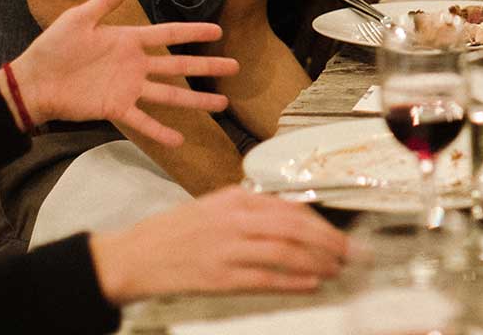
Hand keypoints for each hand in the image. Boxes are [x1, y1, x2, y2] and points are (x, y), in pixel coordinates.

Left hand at [6, 0, 237, 145]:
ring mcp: (128, 89)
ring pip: (169, 94)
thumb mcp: (77, 18)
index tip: (217, 31)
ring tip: (222, 104)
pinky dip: (161, 130)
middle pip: (178, 66)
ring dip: (195, 101)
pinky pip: (143, 120)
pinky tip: (180, 138)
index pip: (167, 34)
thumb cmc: (52, 48)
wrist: (33, 81)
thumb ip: (103, 2)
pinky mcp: (116, 108)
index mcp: (127, 41)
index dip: (192, 32)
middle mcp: (134, 66)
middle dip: (206, 66)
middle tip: (234, 66)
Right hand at [90, 185, 351, 301]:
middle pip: (294, 227)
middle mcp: (234, 219)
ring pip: (285, 252)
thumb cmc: (173, 232)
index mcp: (235, 199)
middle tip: (350, 252)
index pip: (289, 206)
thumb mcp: (214, 207)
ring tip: (336, 269)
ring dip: (317, 261)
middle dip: (328, 240)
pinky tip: (311, 284)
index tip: (341, 232)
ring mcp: (226, 248)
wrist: (132, 256)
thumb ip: (250, 210)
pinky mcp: (218, 277)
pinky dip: (292, 281)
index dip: (321, 221)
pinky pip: (264, 278)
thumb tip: (292, 218)